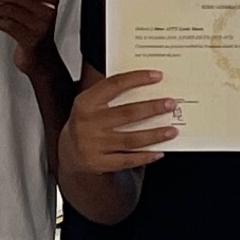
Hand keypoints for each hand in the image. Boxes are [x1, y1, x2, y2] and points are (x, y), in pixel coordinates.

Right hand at [63, 67, 178, 174]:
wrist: (68, 152)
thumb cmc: (86, 122)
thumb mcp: (91, 104)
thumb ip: (112, 94)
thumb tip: (146, 85)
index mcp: (86, 103)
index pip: (114, 85)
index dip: (137, 79)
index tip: (157, 76)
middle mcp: (88, 123)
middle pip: (127, 113)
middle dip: (152, 108)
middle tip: (170, 104)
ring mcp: (93, 145)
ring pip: (130, 139)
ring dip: (154, 135)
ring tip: (171, 130)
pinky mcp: (99, 163)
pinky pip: (127, 160)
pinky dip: (145, 156)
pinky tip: (158, 152)